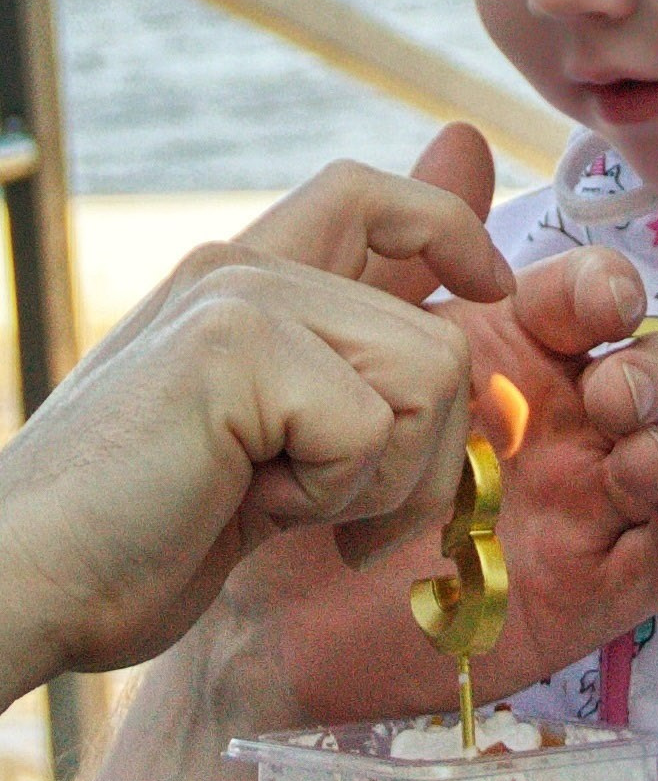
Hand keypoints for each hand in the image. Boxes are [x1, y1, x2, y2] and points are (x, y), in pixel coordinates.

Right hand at [0, 156, 510, 698]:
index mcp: (245, 281)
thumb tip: (477, 309)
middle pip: (442, 338)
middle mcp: (242, 268)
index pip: (374, 195)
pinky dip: (328, 497)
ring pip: (430, 376)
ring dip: (375, 480)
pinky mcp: (235, 346)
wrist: (28, 584)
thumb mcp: (273, 446)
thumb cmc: (141, 537)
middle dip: (421, 456)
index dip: (453, 227)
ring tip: (270, 499)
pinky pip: (372, 428)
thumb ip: (354, 378)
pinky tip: (243, 505)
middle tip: (321, 509)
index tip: (488, 289)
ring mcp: (238, 296)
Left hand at [226, 125, 657, 724]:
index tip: (585, 305)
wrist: (249, 616)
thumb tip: (461, 138)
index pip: (595, 299)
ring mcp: (583, 504)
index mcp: (515, 352)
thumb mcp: (333, 343)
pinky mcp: (587, 588)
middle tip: (611, 393)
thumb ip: (400, 243)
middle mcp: (563, 421)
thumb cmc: (295, 472)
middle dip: (657, 369)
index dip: (607, 289)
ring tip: (628, 461)